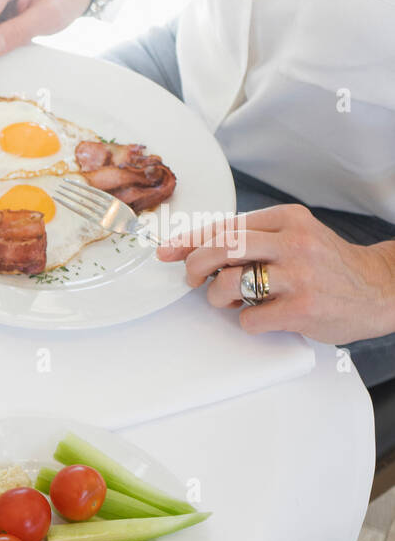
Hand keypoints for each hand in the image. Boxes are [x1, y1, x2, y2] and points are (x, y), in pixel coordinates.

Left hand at [158, 203, 394, 343]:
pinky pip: (249, 318)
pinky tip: (263, 316)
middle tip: (194, 279)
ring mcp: (299, 275)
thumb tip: (193, 247)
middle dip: (195, 266)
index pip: (224, 225)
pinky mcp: (302, 308)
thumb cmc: (327, 265)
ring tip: (232, 300)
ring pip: (227, 283)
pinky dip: (247, 321)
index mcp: (287, 219)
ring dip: (217, 297)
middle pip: (220, 249)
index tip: (166, 252)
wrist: (380, 288)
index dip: (188, 240)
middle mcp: (293, 242)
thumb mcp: (295, 236)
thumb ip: (252, 238)